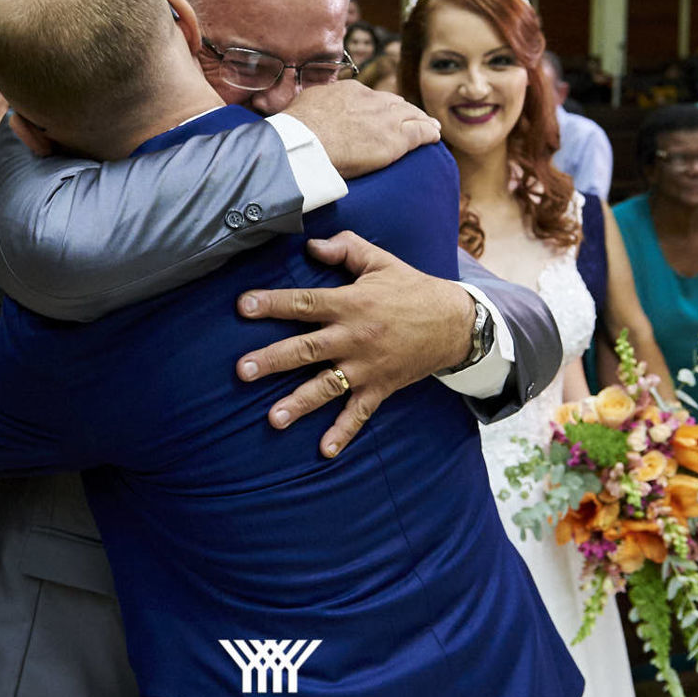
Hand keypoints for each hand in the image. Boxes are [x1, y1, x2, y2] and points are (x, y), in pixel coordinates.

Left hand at [235, 231, 471, 458]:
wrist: (454, 324)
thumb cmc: (412, 289)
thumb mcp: (380, 261)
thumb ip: (345, 249)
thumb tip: (310, 245)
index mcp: (351, 303)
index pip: (305, 303)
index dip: (273, 304)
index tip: (243, 306)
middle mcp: (354, 338)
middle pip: (306, 349)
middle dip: (273, 360)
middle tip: (242, 371)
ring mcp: (366, 367)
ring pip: (326, 386)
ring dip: (299, 403)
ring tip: (274, 418)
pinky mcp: (380, 388)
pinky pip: (359, 413)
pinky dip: (343, 432)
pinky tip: (325, 451)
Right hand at [281, 83, 439, 179]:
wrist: (306, 142)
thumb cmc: (298, 128)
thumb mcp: (308, 102)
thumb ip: (320, 102)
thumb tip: (315, 105)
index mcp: (352, 91)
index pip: (373, 97)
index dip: (379, 107)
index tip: (380, 114)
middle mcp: (373, 101)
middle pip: (395, 103)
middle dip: (404, 111)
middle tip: (411, 118)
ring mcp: (386, 119)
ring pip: (411, 116)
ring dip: (421, 120)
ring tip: (430, 126)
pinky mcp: (395, 139)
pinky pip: (420, 133)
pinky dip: (429, 133)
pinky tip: (435, 135)